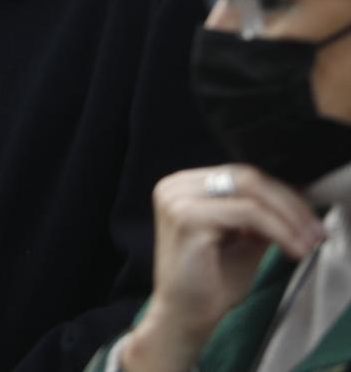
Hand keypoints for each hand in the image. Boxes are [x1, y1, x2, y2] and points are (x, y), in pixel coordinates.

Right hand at [120, 165, 322, 371]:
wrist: (185, 316)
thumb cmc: (209, 282)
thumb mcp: (241, 240)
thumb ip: (260, 217)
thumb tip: (296, 201)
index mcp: (184, 186)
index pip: (242, 176)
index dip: (283, 195)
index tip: (311, 219)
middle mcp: (175, 186)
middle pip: (248, 178)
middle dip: (291, 205)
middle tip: (317, 232)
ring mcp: (178, 199)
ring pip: (251, 193)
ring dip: (289, 218)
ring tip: (309, 243)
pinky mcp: (187, 217)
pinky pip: (247, 213)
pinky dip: (279, 230)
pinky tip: (294, 250)